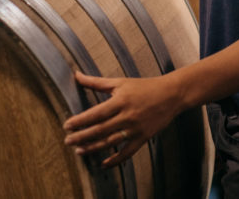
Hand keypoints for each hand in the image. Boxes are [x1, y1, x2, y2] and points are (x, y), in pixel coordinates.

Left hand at [63, 71, 184, 167]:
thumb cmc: (144, 86)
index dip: (80, 121)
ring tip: (79, 151)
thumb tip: (76, 75)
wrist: (171, 94)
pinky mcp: (143, 138)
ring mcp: (135, 129)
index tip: (66, 125)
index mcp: (121, 101)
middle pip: (100, 130)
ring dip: (93, 148)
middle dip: (82, 137)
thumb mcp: (120, 82)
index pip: (96, 114)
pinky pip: (127, 152)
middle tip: (67, 141)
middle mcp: (127, 116)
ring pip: (111, 142)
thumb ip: (96, 82)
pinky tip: (103, 163)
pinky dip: (115, 160)